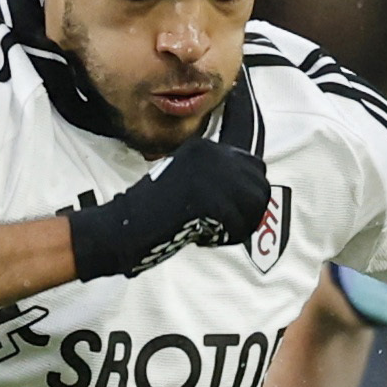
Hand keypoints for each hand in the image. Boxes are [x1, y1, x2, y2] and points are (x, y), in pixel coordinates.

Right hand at [65, 138, 270, 279]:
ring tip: (211, 230)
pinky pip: (238, 226)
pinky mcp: (210, 198)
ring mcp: (211, 175)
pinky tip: (200, 236)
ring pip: (255, 205)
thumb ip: (216, 179)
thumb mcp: (186, 179)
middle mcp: (211, 154)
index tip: (233, 209)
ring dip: (238, 226)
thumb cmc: (152, 212)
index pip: (254, 164)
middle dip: (248, 210)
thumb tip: (253, 193)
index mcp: (205, 147)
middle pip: (260, 185)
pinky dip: (222, 238)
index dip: (249, 191)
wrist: (125, 226)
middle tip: (222, 225)